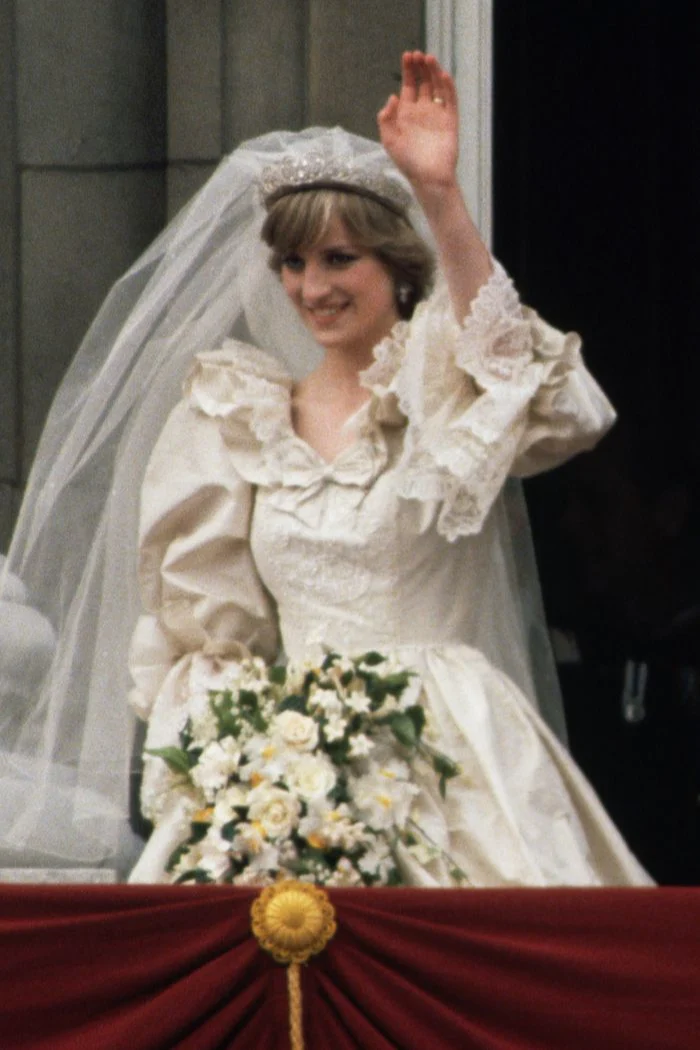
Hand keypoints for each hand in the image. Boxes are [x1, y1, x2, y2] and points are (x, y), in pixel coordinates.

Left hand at [377, 51, 458, 192]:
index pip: (409, 86)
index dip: (408, 71)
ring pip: (437, 87)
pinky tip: (442, 75)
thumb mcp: (389, 141)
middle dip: (421, 67)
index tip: (407, 56)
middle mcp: (423, 112)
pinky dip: (447, 87)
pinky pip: (450, 100)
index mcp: (407, 114)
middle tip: (418, 54)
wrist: (428, 178)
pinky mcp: (450, 121)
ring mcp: (437, 115)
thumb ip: (386, 119)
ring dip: (434, 72)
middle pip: (424, 82)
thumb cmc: (407, 163)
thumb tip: (392, 97)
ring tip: (429, 58)